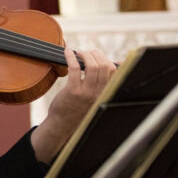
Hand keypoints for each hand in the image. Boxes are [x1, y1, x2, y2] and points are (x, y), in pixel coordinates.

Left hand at [31, 47, 115, 162]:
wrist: (63, 124)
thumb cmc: (78, 108)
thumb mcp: (96, 97)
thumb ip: (103, 82)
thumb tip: (115, 62)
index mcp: (106, 93)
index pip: (114, 70)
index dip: (105, 58)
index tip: (95, 56)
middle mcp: (99, 93)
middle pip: (104, 65)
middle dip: (95, 54)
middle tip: (86, 53)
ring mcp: (87, 92)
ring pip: (92, 65)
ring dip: (85, 54)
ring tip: (78, 53)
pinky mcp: (73, 91)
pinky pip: (75, 68)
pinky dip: (71, 57)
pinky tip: (67, 53)